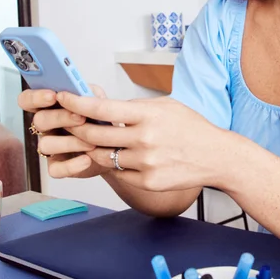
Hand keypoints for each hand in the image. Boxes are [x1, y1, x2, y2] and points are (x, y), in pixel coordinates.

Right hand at [17, 85, 109, 178]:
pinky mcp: (57, 166)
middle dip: (60, 118)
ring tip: (92, 143)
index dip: (35, 97)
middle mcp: (46, 126)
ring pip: (45, 144)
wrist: (115, 147)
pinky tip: (87, 159)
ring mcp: (50, 147)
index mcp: (50, 107)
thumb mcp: (98, 101)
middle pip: (39, 120)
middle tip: (81, 118)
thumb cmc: (101, 120)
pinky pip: (55, 169)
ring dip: (70, 142)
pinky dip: (72, 165)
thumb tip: (80, 91)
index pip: (27, 99)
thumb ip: (88, 93)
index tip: (52, 95)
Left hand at [56, 93, 231, 191]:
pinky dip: (115, 165)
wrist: (217, 156)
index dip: (76, 103)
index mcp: (148, 115)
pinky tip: (119, 157)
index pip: (102, 108)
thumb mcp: (166, 106)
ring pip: (103, 156)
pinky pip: (119, 173)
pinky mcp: (147, 181)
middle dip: (75, 128)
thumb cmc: (191, 127)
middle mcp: (144, 139)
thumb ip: (135, 107)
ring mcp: (145, 163)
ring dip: (92, 149)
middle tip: (67, 122)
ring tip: (91, 141)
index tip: (62, 97)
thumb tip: (103, 104)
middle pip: (94, 135)